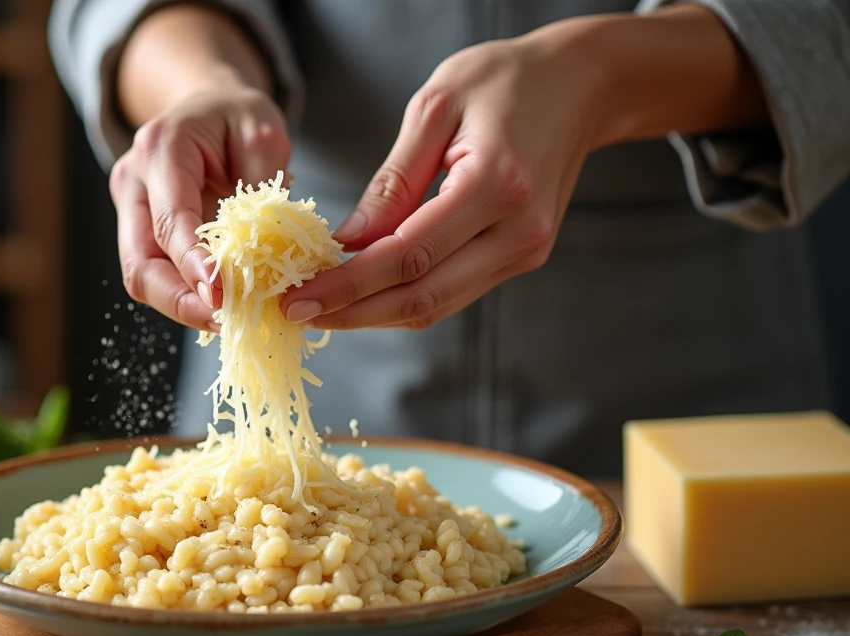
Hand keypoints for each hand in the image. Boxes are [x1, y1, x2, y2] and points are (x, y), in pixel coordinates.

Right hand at [110, 82, 289, 330]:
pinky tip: (218, 307)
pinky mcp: (140, 232)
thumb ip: (264, 183)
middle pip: (140, 261)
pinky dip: (185, 296)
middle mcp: (134, 181)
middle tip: (224, 321)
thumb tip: (266, 244)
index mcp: (161, 148)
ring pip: (142, 276)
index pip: (169, 218)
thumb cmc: (235, 117)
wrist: (206, 111)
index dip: (191, 263)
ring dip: (182, 306)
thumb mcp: (263, 130)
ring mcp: (131, 210)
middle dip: (179, 300)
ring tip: (227, 320)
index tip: (218, 295)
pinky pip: (156, 274)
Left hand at [281, 29, 603, 329]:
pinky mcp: (523, 257)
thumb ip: (393, 180)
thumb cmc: (505, 80)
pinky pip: (454, 290)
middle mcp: (519, 232)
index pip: (407, 255)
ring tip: (322, 308)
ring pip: (438, 304)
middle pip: (423, 295)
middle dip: (354, 312)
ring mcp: (526, 251)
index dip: (348, 284)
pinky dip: (405, 296)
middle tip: (297, 312)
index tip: (297, 296)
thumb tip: (349, 241)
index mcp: (497, 185)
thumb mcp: (436, 107)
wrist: (580, 85)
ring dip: (375, 313)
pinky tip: (365, 292)